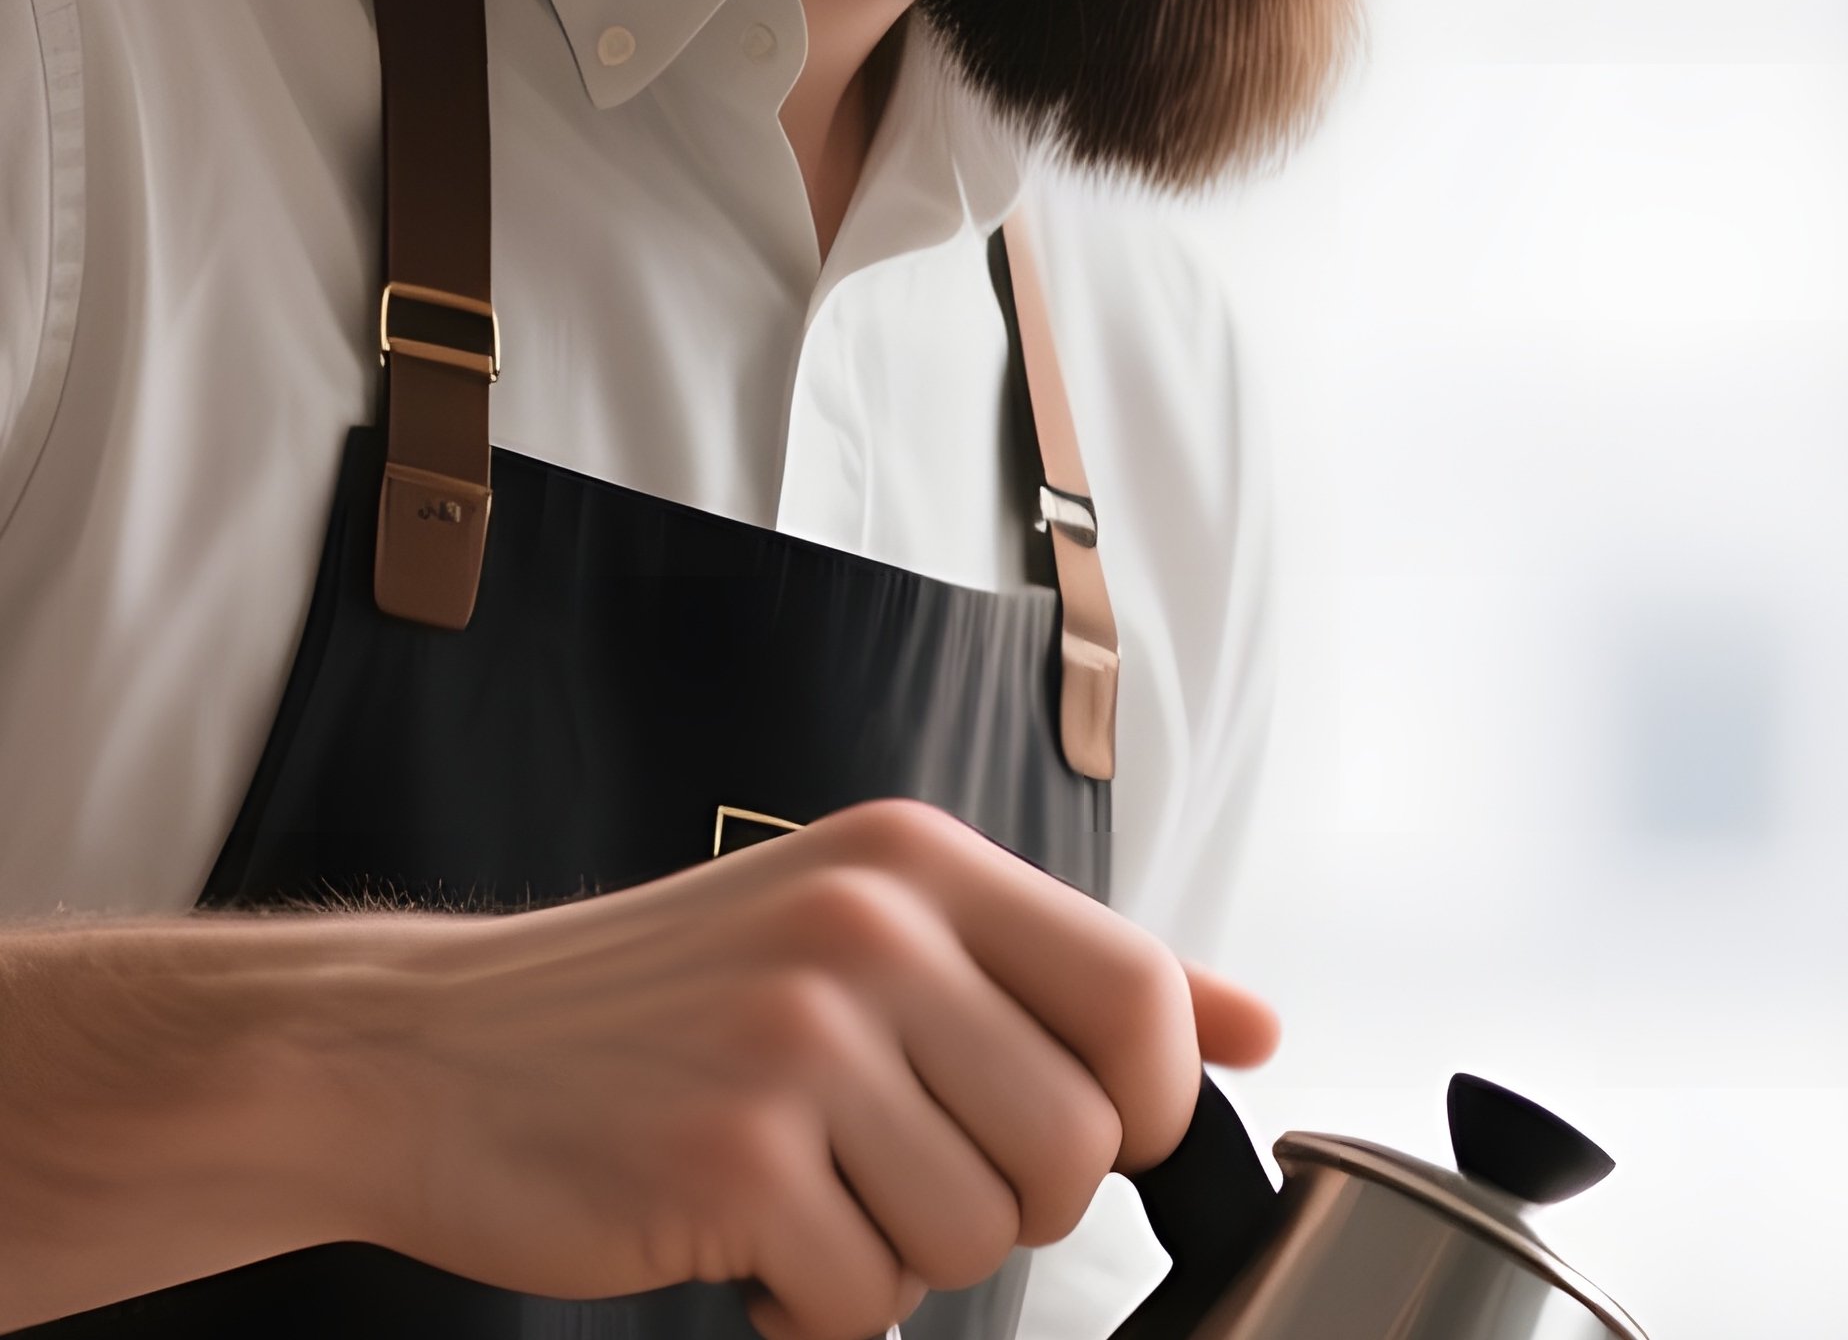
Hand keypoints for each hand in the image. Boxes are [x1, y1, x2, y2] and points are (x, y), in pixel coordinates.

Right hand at [364, 798, 1278, 1339]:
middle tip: (897, 1168)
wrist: (443, 1045)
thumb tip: (1256, 1021)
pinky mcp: (734, 1153)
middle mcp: (869, 925)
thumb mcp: (871, 928)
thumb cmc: (668, 997)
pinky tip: (745, 1237)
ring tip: (804, 1188)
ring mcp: (800, 1037)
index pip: (1139, 993)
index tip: (1067, 1126)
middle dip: (1006, 1199)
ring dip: (898, 1251)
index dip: (1140, 1099)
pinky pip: (865, 1300)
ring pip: (977, 1235)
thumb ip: (1065, 972)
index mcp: (915, 860)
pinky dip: (815, 1306)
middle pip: (1073, 1143)